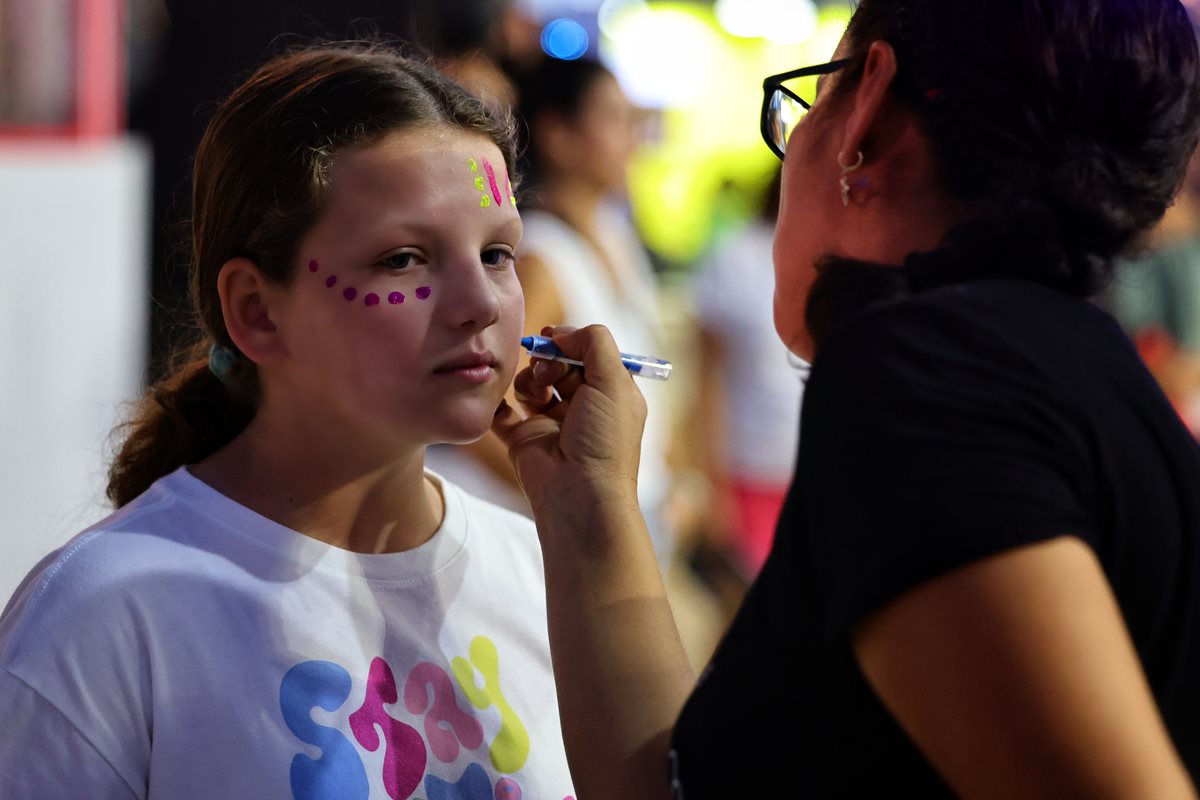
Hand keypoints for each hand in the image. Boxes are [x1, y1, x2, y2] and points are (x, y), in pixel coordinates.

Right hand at [491, 325, 646, 517]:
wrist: (579, 497)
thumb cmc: (604, 440)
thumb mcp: (614, 381)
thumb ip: (594, 343)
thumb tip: (562, 333)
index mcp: (610, 395)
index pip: (588, 355)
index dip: (570, 343)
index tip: (552, 337)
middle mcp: (582, 408)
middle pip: (558, 366)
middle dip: (548, 360)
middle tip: (547, 371)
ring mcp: (551, 424)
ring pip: (531, 384)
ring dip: (528, 380)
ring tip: (534, 394)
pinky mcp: (522, 439)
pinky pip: (502, 412)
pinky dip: (496, 401)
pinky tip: (497, 396)